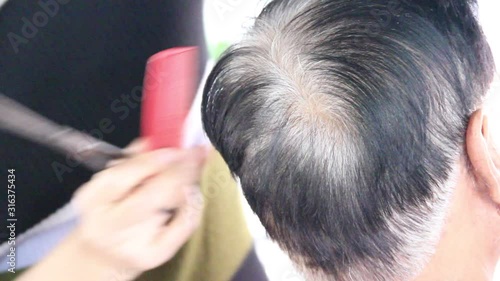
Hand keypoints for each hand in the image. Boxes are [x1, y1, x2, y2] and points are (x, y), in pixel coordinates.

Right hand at [70, 139, 207, 275]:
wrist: (103, 255)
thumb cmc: (109, 213)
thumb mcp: (108, 184)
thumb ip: (131, 161)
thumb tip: (156, 140)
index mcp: (93, 199)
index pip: (122, 177)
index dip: (153, 160)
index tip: (175, 147)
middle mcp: (110, 225)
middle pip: (151, 195)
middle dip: (179, 169)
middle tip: (196, 154)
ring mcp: (133, 243)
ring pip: (173, 207)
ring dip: (189, 182)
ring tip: (194, 168)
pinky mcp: (156, 254)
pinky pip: (185, 224)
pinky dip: (193, 204)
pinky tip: (192, 192)